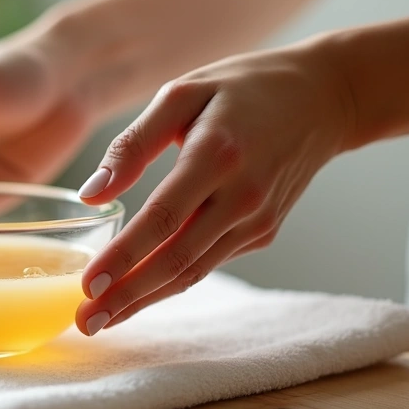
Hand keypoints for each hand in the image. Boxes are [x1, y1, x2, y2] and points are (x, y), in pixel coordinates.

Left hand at [73, 42, 354, 334]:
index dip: (124, 257)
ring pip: (194, 271)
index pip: (163, 219)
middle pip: (178, 260)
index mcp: (218, 155)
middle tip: (86, 322)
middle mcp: (243, 196)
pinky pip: (210, 261)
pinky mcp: (265, 232)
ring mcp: (258, 219)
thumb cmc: (241, 87)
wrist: (323, 98)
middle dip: (129, 296)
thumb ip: (133, 144)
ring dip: (147, 299)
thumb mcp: (182, 93)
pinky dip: (172, 280)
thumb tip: (90, 194)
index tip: (87, 285)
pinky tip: (139, 291)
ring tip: (102, 318)